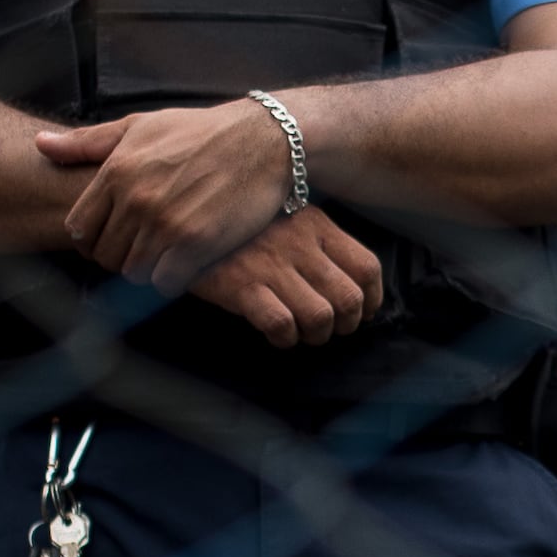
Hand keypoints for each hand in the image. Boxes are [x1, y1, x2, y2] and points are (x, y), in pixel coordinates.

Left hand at [38, 99, 295, 287]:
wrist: (263, 141)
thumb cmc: (200, 132)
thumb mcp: (140, 126)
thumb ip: (88, 142)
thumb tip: (40, 144)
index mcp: (116, 171)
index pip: (80, 229)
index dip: (93, 239)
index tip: (113, 237)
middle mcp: (136, 199)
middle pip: (106, 255)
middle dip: (121, 256)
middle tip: (144, 247)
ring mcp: (165, 223)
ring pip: (133, 272)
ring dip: (147, 269)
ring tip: (165, 254)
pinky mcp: (196, 243)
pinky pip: (164, 283)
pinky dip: (171, 279)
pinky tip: (185, 263)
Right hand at [189, 209, 389, 344]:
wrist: (184, 219)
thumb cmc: (242, 227)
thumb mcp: (287, 218)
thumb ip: (319, 243)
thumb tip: (350, 284)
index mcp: (316, 225)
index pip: (367, 266)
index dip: (372, 299)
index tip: (364, 312)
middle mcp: (299, 244)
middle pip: (349, 298)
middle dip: (346, 324)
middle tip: (329, 328)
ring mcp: (271, 265)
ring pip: (320, 316)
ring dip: (315, 335)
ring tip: (301, 332)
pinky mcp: (241, 285)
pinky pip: (280, 324)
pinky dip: (284, 338)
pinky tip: (276, 334)